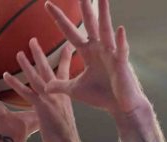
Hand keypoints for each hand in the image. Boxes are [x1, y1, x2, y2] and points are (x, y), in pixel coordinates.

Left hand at [3, 41, 81, 141]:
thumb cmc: (67, 139)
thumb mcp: (64, 121)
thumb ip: (60, 111)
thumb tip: (57, 110)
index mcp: (65, 97)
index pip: (65, 74)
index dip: (65, 59)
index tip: (66, 47)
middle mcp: (59, 95)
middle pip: (48, 70)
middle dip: (41, 54)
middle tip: (33, 40)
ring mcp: (50, 101)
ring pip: (37, 78)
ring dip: (27, 64)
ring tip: (18, 52)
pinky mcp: (42, 108)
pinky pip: (26, 93)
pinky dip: (16, 83)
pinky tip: (6, 75)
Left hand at [45, 0, 147, 116]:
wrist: (120, 107)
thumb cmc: (102, 96)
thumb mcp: (75, 90)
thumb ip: (61, 85)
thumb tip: (45, 86)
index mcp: (88, 52)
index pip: (70, 32)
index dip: (60, 19)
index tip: (47, 4)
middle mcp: (100, 49)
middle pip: (90, 24)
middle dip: (85, 8)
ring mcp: (111, 54)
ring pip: (106, 31)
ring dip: (105, 15)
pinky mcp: (121, 65)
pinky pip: (121, 51)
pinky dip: (121, 42)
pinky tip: (120, 30)